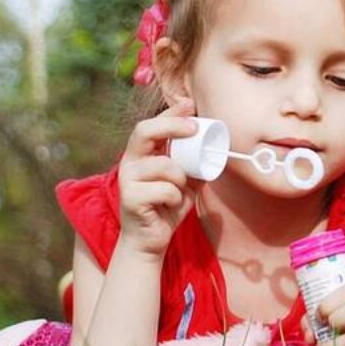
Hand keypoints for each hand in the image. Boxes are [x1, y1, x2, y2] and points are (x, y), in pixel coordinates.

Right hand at [117, 99, 199, 256]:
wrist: (151, 240)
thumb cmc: (167, 207)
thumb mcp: (186, 182)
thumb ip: (195, 164)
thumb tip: (217, 146)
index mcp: (142, 155)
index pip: (151, 125)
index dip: (170, 114)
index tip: (191, 105)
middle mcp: (130, 163)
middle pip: (144, 131)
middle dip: (171, 126)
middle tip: (194, 128)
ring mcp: (127, 180)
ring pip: (164, 165)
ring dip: (181, 176)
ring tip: (180, 190)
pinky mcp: (130, 198)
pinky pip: (165, 190)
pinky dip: (176, 197)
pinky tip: (170, 205)